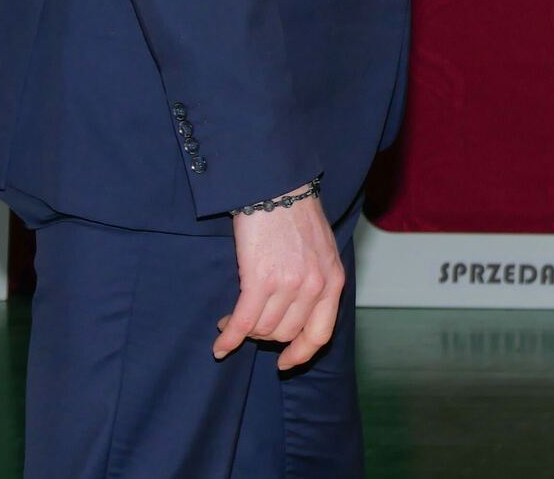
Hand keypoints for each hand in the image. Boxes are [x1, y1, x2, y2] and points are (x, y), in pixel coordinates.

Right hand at [217, 193, 342, 369]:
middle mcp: (315, 287)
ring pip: (263, 330)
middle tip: (249, 324)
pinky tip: (220, 342)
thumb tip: (297, 317)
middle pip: (285, 334)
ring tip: (232, 319)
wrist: (278, 190)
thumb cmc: (297, 220)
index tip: (284, 363)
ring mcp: (289, 284)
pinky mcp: (260, 279)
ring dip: (245, 331)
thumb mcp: (322, 253)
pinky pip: (243, 322)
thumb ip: (316, 284)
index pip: (320, 334)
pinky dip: (229, 336)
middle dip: (264, 335)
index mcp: (333, 281)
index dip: (300, 353)